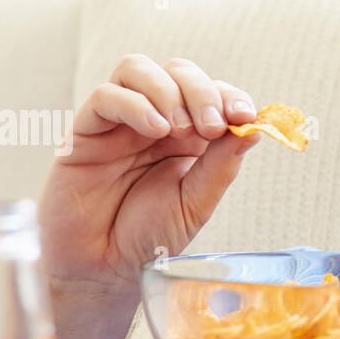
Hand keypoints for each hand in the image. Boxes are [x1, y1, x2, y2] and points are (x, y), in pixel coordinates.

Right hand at [39, 55, 263, 296]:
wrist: (103, 269)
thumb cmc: (148, 238)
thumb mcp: (196, 204)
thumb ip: (221, 165)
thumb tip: (254, 128)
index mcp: (188, 137)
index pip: (211, 93)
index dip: (229, 96)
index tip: (244, 115)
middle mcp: (154, 122)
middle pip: (178, 71)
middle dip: (202, 91)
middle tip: (211, 126)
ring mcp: (119, 123)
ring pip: (137, 69)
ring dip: (167, 91)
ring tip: (179, 130)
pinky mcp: (86, 131)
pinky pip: (106, 96)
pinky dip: (135, 104)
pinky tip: (154, 130)